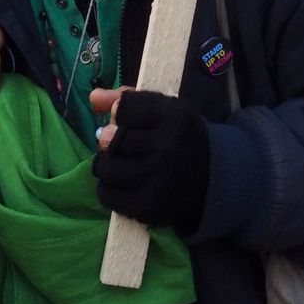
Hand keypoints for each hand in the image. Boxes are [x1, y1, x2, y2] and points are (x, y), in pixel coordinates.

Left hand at [90, 86, 209, 232]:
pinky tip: (118, 183)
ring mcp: (157, 179)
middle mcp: (167, 147)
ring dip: (104, 164)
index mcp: (174, 117)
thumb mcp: (165, 109)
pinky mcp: (148, 207)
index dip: (120, 113)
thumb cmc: (181, 138)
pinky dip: (106, 189)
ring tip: (115, 163)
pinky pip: (108, 195)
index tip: (126, 120)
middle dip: (108, 140)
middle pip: (111, 138)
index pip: (124, 107)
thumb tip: (93, 97)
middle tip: (114, 144)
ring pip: (107, 167)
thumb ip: (128, 99)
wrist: (211, 180)